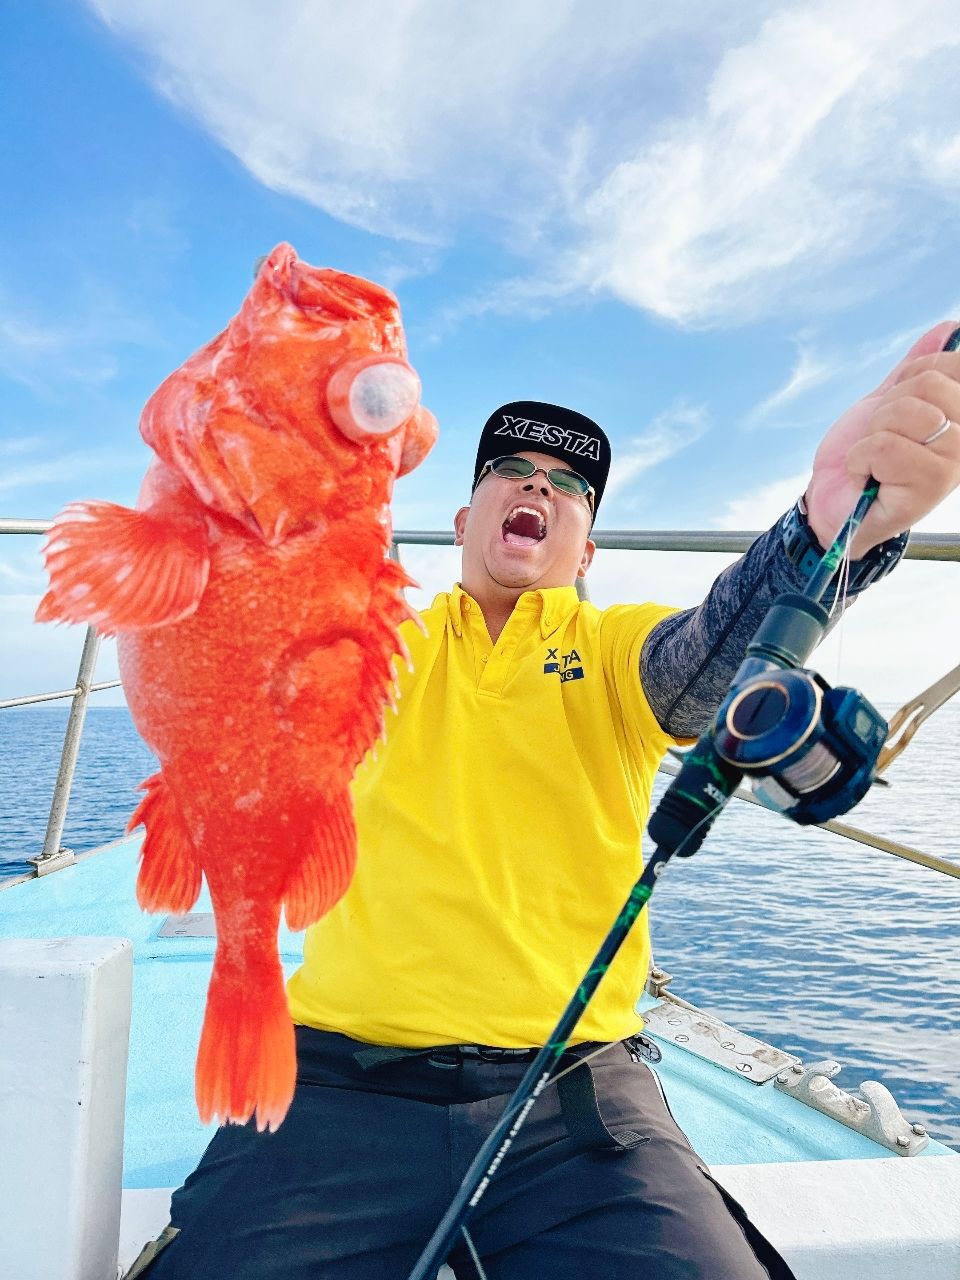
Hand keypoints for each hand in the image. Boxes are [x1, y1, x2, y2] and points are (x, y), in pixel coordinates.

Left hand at [804, 321, 959, 559]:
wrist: (834, 501)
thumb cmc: (863, 456)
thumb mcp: (887, 402)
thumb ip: (917, 369)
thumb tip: (947, 328)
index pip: (952, 366)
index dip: (911, 376)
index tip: (896, 405)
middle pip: (928, 384)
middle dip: (887, 407)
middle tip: (879, 437)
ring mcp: (952, 467)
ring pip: (906, 413)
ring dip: (872, 433)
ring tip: (872, 457)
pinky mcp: (928, 489)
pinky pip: (884, 446)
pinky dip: (860, 458)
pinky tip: (865, 475)